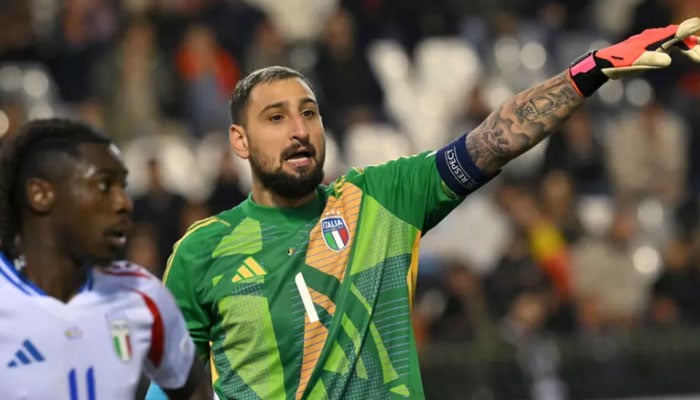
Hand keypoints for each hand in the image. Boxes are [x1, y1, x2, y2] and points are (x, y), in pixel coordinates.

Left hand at [569, 17, 699, 96]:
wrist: (604, 64)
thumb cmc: (619, 61)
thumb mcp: (635, 62)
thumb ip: (652, 59)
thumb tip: (668, 60)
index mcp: (653, 38)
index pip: (675, 33)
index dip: (688, 32)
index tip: (698, 26)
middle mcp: (655, 38)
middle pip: (679, 38)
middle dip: (693, 44)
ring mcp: (653, 43)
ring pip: (676, 42)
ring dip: (689, 47)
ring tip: (699, 55)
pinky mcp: (651, 50)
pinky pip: (670, 46)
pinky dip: (681, 49)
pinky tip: (689, 53)